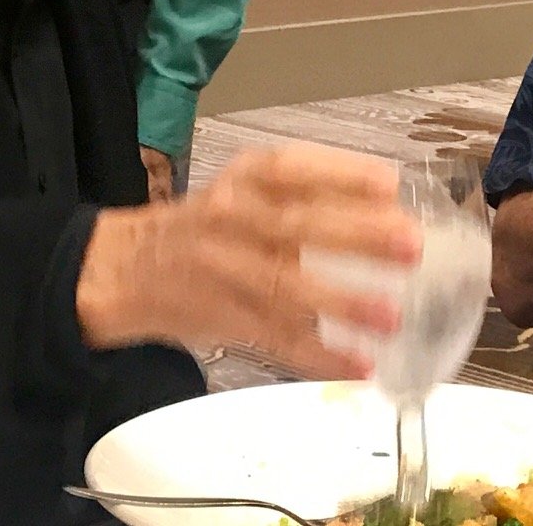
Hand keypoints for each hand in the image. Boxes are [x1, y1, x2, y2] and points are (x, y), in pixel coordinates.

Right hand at [76, 144, 421, 378]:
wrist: (123, 267)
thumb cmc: (202, 226)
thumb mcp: (242, 188)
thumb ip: (301, 195)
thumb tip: (385, 208)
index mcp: (242, 180)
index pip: (292, 169)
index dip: (341, 174)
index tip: (390, 185)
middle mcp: (230, 218)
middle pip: (295, 225)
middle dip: (356, 235)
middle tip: (410, 246)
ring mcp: (223, 270)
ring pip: (284, 285)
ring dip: (341, 304)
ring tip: (391, 316)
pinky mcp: (221, 318)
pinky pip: (274, 337)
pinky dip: (318, 354)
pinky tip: (357, 364)